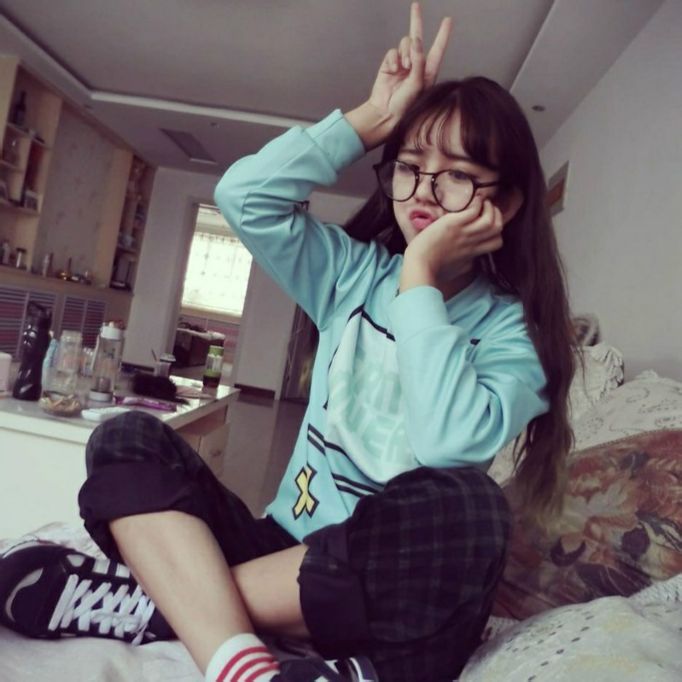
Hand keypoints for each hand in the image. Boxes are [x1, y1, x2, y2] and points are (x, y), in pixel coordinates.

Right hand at [345, 3, 451, 148]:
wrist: (385, 113)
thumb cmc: (405, 105)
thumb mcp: (417, 84)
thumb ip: (419, 61)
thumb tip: (416, 40)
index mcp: (428, 71)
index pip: (437, 49)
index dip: (443, 34)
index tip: (448, 20)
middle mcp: (416, 65)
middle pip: (417, 38)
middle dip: (416, 21)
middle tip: (415, 5)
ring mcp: (402, 64)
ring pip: (405, 44)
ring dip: (404, 53)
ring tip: (403, 68)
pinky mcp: (389, 64)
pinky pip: (392, 51)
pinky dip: (393, 60)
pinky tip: (392, 71)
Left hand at [400, 197, 503, 291]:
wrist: (419, 266)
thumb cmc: (432, 270)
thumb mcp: (456, 270)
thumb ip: (466, 264)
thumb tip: (471, 260)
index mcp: (472, 254)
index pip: (497, 242)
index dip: (496, 232)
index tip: (487, 224)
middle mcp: (472, 243)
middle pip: (497, 228)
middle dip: (497, 215)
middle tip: (488, 209)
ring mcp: (464, 233)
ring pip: (490, 219)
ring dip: (489, 207)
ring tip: (482, 202)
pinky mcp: (453, 224)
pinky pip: (474, 210)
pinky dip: (477, 203)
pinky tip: (473, 199)